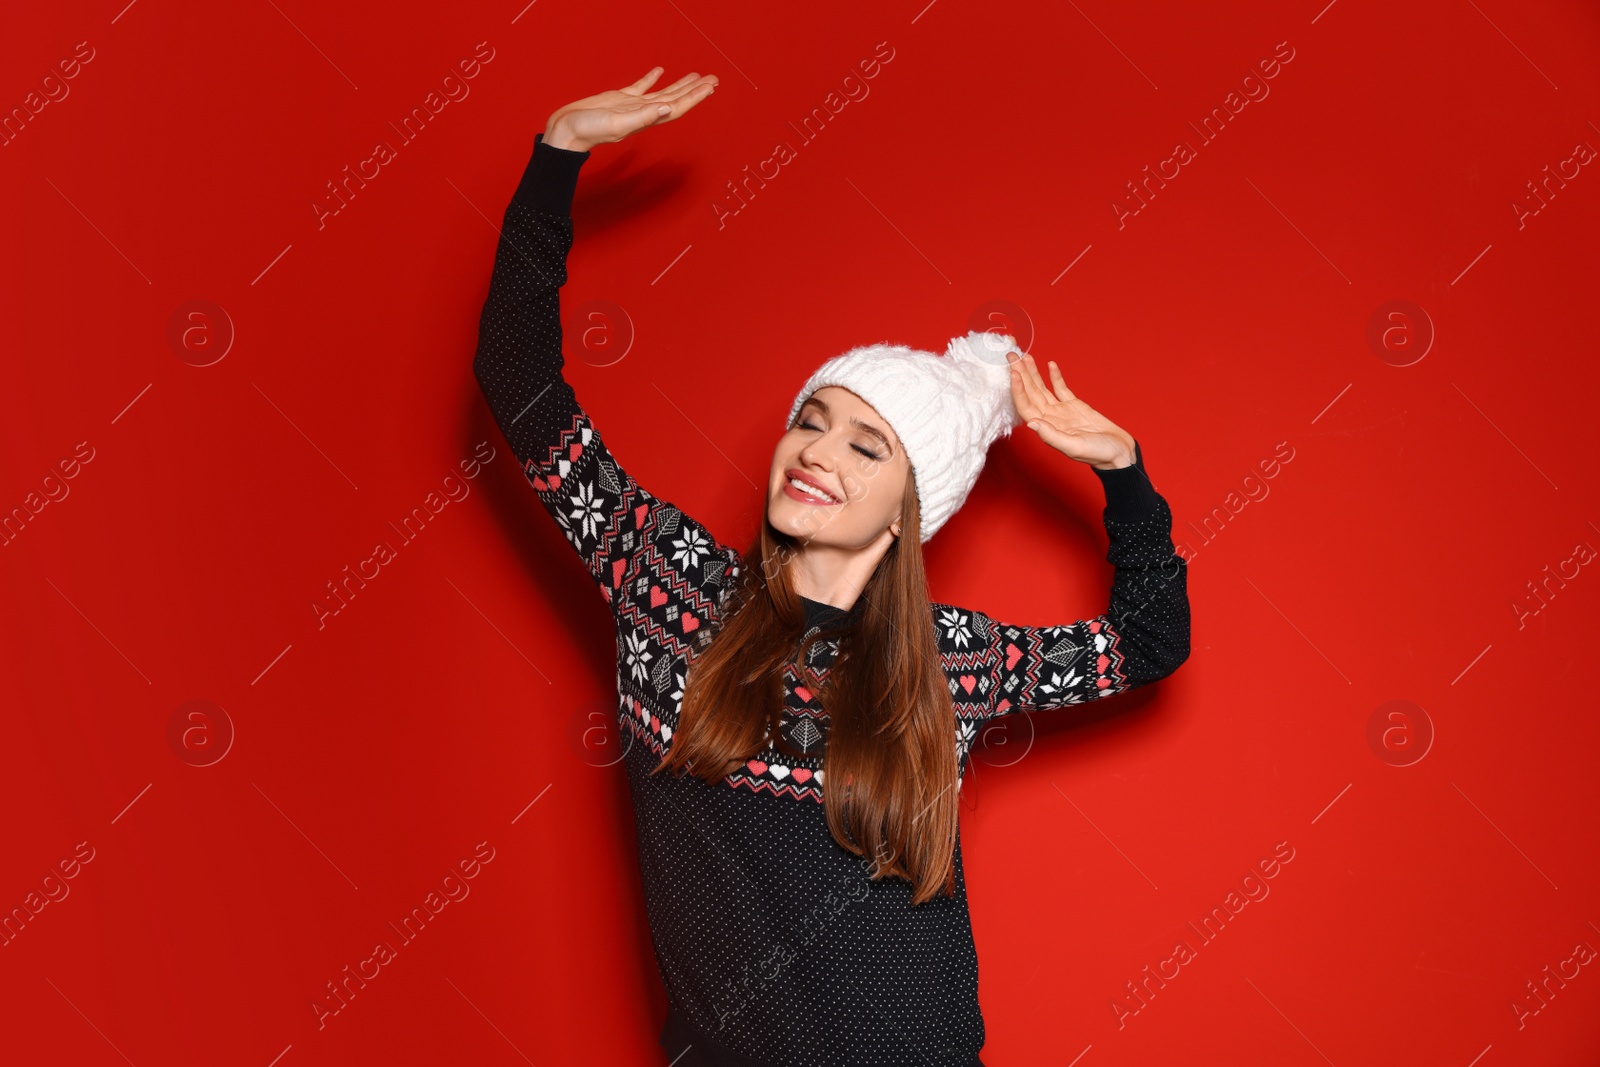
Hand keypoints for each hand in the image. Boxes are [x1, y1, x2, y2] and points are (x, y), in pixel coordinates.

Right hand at [545, 66, 717, 152]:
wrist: (566, 131)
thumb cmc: (589, 130)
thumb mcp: (617, 123)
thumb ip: (642, 116)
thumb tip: (666, 109)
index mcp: (646, 119)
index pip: (677, 106)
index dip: (695, 97)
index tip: (710, 86)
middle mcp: (643, 113)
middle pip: (675, 99)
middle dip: (695, 89)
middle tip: (713, 78)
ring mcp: (632, 106)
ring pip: (662, 92)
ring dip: (679, 84)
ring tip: (695, 74)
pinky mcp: (619, 99)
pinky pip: (641, 86)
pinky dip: (652, 78)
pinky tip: (660, 70)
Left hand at [1006, 350, 1136, 468]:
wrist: (1118, 452)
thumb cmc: (1097, 454)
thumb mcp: (1074, 446)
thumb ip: (1052, 435)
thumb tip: (1032, 423)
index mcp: (1047, 429)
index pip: (1026, 406)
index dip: (1018, 390)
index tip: (1014, 372)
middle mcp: (1050, 418)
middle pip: (1030, 393)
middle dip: (1020, 374)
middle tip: (1011, 356)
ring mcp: (1061, 410)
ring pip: (1042, 388)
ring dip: (1033, 373)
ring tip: (1025, 357)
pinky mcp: (1073, 405)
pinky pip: (1060, 388)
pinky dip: (1054, 376)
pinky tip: (1050, 364)